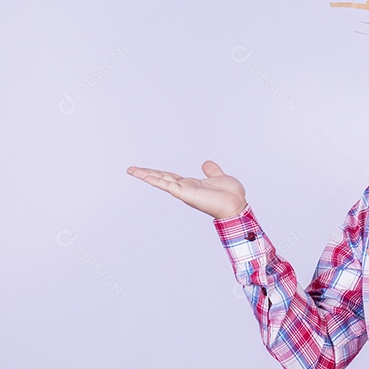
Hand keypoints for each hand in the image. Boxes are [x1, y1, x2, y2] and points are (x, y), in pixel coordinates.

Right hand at [126, 160, 247, 219]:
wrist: (237, 205)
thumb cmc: (230, 196)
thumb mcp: (219, 177)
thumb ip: (212, 171)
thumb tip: (205, 163)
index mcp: (191, 184)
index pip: (170, 177)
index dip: (158, 173)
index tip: (146, 170)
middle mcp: (185, 188)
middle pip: (162, 178)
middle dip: (146, 173)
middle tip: (131, 169)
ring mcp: (184, 191)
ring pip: (161, 181)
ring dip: (147, 175)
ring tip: (132, 170)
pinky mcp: (186, 194)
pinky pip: (168, 185)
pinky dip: (157, 180)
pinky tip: (146, 176)